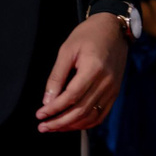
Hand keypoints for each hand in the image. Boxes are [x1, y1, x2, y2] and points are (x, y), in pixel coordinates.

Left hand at [37, 13, 127, 131]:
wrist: (114, 29)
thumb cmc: (88, 35)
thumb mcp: (67, 50)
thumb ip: (57, 76)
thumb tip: (47, 101)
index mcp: (93, 69)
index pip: (71, 97)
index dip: (54, 109)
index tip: (40, 114)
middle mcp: (106, 82)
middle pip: (81, 111)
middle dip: (60, 122)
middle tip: (43, 126)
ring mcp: (113, 89)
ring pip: (91, 116)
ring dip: (71, 125)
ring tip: (54, 127)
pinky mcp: (115, 92)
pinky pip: (101, 114)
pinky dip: (86, 123)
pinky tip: (71, 123)